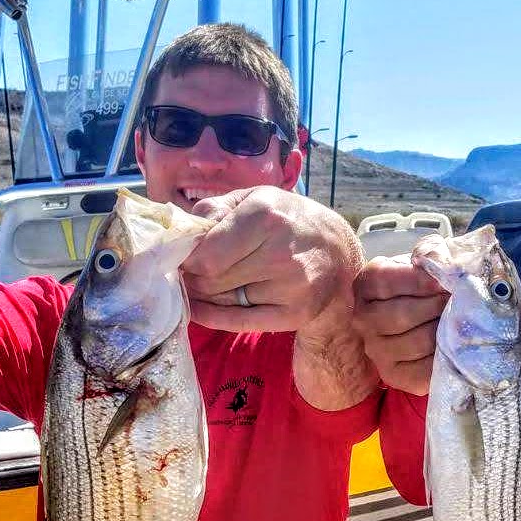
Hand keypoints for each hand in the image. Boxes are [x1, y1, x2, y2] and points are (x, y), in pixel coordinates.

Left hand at [181, 186, 361, 332]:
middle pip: (211, 280)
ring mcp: (290, 287)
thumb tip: (183, 234)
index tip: (186, 256)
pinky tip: (202, 308)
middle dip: (194, 276)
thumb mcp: (255, 198)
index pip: (205, 255)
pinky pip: (238, 322)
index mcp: (265, 215)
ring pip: (222, 300)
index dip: (188, 258)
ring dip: (206, 294)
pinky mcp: (295, 314)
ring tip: (210, 282)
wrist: (337, 251)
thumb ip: (215, 208)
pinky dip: (212, 317)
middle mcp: (280, 252)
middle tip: (193, 272)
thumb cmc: (287, 220)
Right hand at [353, 246, 448, 396]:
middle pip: (401, 315)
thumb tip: (439, 260)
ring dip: (444, 330)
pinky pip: (425, 368)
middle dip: (436, 307)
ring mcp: (376, 350)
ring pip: (418, 341)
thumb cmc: (426, 288)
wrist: (429, 322)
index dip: (418, 281)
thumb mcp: (428, 262)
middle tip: (457, 302)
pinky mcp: (394, 375)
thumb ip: (432, 251)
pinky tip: (452, 344)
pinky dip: (445, 355)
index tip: (444, 282)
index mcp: (366, 285)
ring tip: (457, 321)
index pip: (384, 280)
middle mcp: (363, 319)